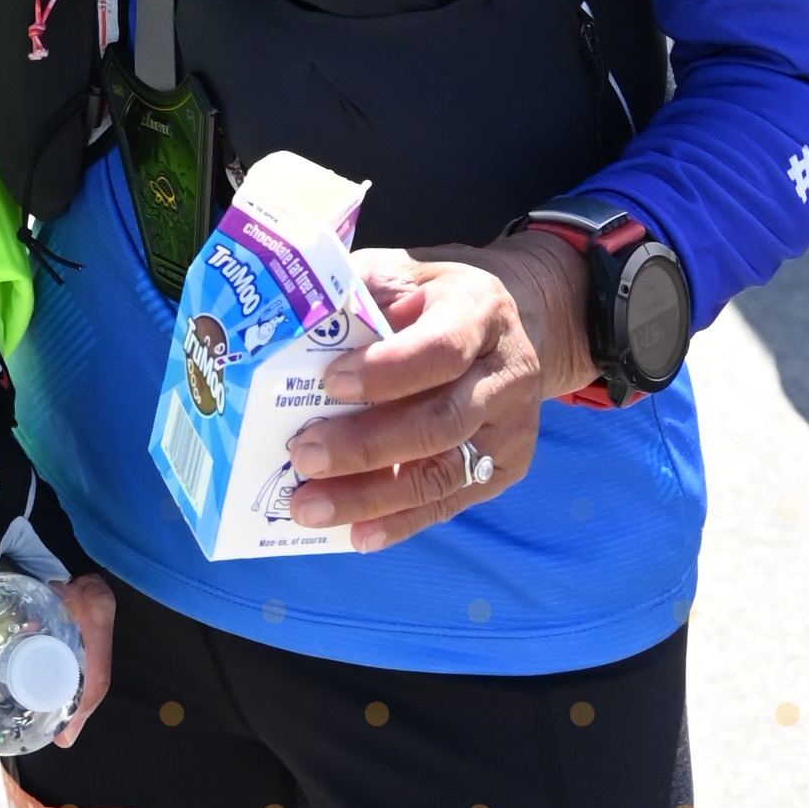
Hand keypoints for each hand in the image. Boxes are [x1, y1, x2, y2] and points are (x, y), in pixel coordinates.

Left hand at [280, 232, 591, 548]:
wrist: (514, 321)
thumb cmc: (435, 297)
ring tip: (311, 507)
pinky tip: (358, 535)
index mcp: (481, 312)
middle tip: (303, 457)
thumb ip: (360, 294)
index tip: (331, 383)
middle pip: (440, 422)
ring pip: (444, 473)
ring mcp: (512, 428)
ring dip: (374, 497)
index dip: (387, 370)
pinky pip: (450, 501)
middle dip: (366, 445)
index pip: (441, 349)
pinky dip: (401, 521)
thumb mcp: (405, 273)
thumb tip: (294, 329)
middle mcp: (507, 373)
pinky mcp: (506, 468)